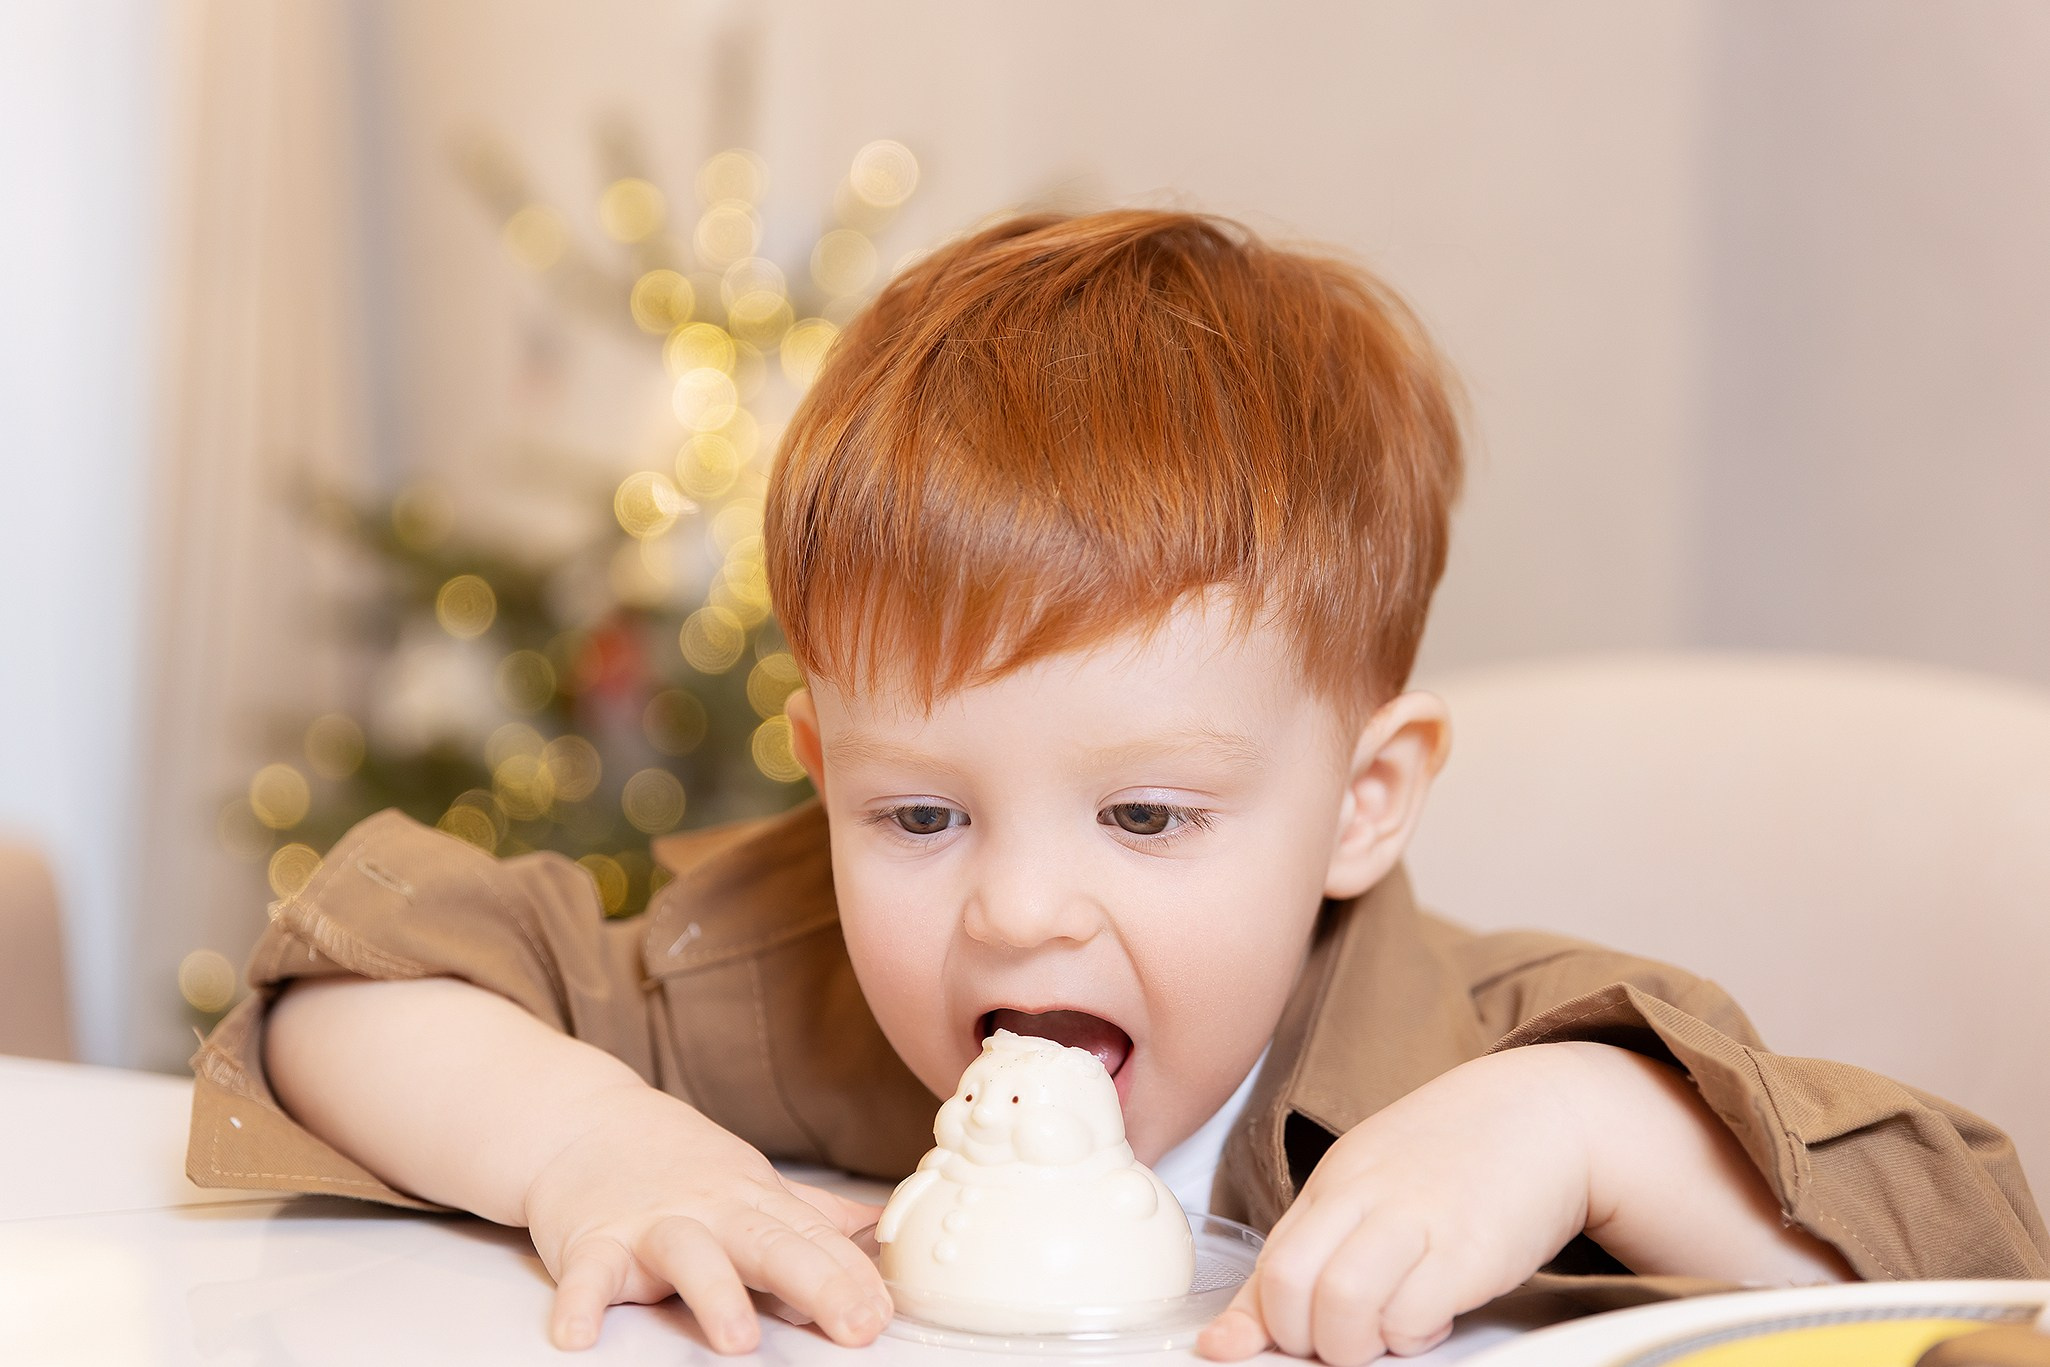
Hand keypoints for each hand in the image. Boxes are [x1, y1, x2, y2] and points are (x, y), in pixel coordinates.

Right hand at [523, 1082, 889, 1353]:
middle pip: (772, 1245)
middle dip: (820, 1285)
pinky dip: (580, 1304)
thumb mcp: (752, 1181)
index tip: (887, 1312)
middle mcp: (711, 1211)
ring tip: (740, 1341)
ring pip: (690, 1257)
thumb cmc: (678, 1164)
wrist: (583, 1120)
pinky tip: (578, 1339)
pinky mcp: (592, 1241)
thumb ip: (813, 1214)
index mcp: (755, 1201)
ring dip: (715, 1295)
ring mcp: (651, 1225)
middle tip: (860, 1326)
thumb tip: (882, 1227)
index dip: (855, 1276)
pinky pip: (588, 1276)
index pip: (816, 1239)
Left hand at [1198, 1045, 1592, 1364]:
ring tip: (1385, 1331)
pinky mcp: (1470, 1248)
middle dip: (1301, 1337)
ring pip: (1340, 1303)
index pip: (1268, 1262)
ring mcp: (1417, 1218)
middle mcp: (1367, 1194)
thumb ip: (1316, 1247)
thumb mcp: (1373, 1185)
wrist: (1548, 1114)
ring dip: (1353, 1343)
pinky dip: (1412, 1338)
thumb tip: (1244, 1330)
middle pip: (1288, 1284)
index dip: (1255, 1322)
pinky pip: (1411, 1316)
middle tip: (1338, 1339)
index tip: (1245, 1351)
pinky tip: (1431, 1320)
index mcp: (1337, 1181)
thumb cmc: (1459, 1159)